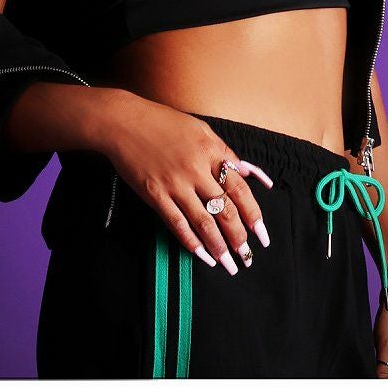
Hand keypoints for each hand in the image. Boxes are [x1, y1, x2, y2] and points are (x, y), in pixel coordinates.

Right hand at [103, 95, 273, 275]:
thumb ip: (224, 152)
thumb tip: (247, 172)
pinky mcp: (155, 194)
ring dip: (219, 247)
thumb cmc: (164, 122)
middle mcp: (196, 169)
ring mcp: (175, 184)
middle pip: (225, 210)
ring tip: (230, 265)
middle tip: (248, 258)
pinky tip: (203, 255)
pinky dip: (191, 242)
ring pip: (204, 222)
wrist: (125, 122)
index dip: (253, 213)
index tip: (262, 234)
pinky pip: (177, 223)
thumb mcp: (200, 129)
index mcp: (211, 151)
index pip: (239, 188)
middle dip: (239, 237)